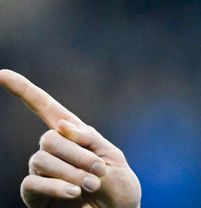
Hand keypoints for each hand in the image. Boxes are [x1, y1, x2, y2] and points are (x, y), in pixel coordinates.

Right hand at [0, 69, 140, 207]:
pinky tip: (74, 194)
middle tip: (97, 171)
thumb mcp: (114, 160)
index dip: (25, 91)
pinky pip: (33, 183)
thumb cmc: (120, 191)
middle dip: (76, 154)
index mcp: (77, 137)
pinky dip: (56, 186)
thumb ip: (90, 140)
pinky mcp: (35, 195)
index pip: (48, 109)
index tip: (2, 73)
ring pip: (40, 159)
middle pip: (49, 138)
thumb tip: (61, 125)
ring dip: (69, 172)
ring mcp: (43, 173)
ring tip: (90, 185)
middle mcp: (55, 152)